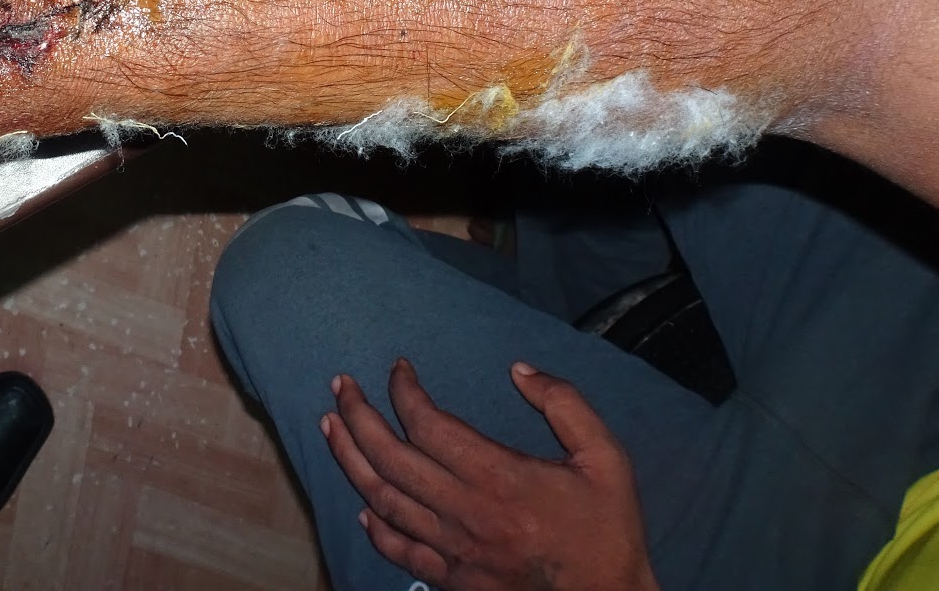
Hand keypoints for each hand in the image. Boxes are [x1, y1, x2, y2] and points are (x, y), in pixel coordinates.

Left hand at [322, 358, 658, 590]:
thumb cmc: (608, 530)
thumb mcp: (606, 458)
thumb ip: (564, 405)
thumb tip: (519, 369)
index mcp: (499, 478)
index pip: (427, 425)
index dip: (404, 391)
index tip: (399, 368)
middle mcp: (465, 513)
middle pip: (390, 458)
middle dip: (358, 415)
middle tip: (341, 385)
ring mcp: (453, 551)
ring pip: (382, 500)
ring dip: (349, 459)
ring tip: (330, 425)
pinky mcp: (453, 581)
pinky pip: (399, 551)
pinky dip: (375, 526)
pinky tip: (361, 504)